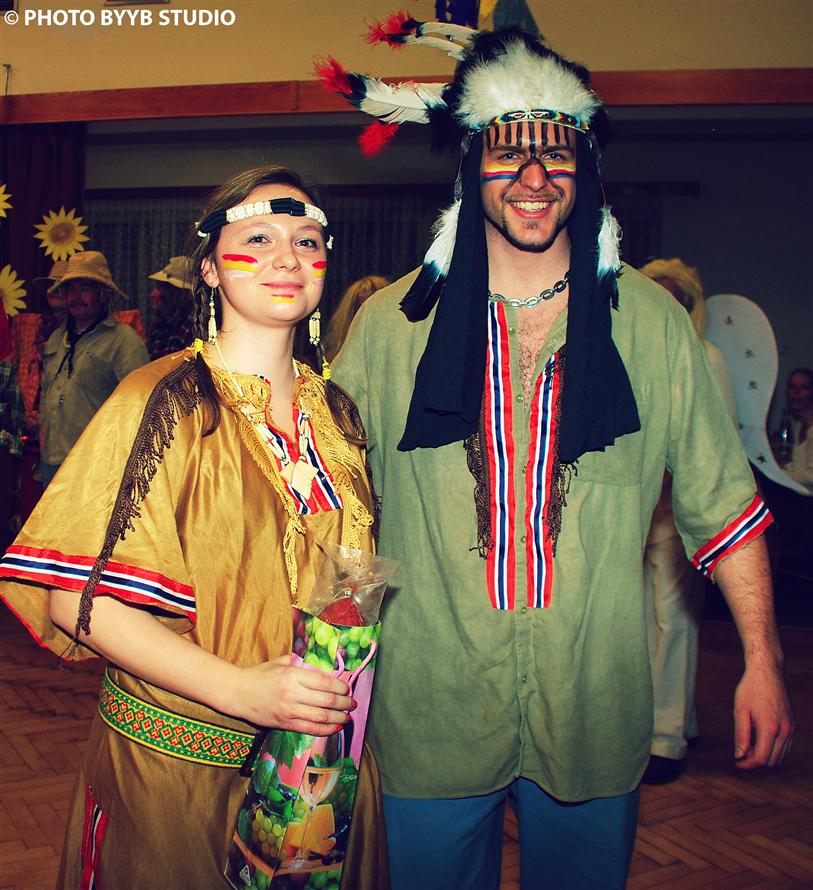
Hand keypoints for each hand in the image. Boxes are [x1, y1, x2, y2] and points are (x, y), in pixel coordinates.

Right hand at [234, 656, 354, 735]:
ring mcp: (288, 711)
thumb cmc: (261, 674)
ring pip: (321, 717)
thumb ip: (303, 662)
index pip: (324, 682)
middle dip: (344, 703)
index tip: (347, 688)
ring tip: (348, 717)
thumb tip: (325, 665)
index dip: (340, 687)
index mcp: (292, 675)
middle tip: (353, 703)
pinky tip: (335, 728)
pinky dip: (325, 730)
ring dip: (338, 718)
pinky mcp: (284, 724)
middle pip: (326, 701)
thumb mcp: (282, 662)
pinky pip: (309, 729)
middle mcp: (292, 694)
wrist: (239, 693)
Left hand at [732, 660, 793, 768]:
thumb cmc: (751, 688)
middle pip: (771, 760)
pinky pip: (785, 747)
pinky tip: (759, 739)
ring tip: (748, 744)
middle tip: (740, 752)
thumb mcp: (740, 710)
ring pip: (780, 756)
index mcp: (770, 727)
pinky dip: (773, 749)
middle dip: (755, 761)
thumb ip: (740, 734)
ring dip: (765, 755)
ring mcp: (791, 728)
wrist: (767, 672)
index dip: (747, 764)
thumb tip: (739, 755)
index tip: (737, 762)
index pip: (761, 758)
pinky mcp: (792, 725)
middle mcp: (784, 730)